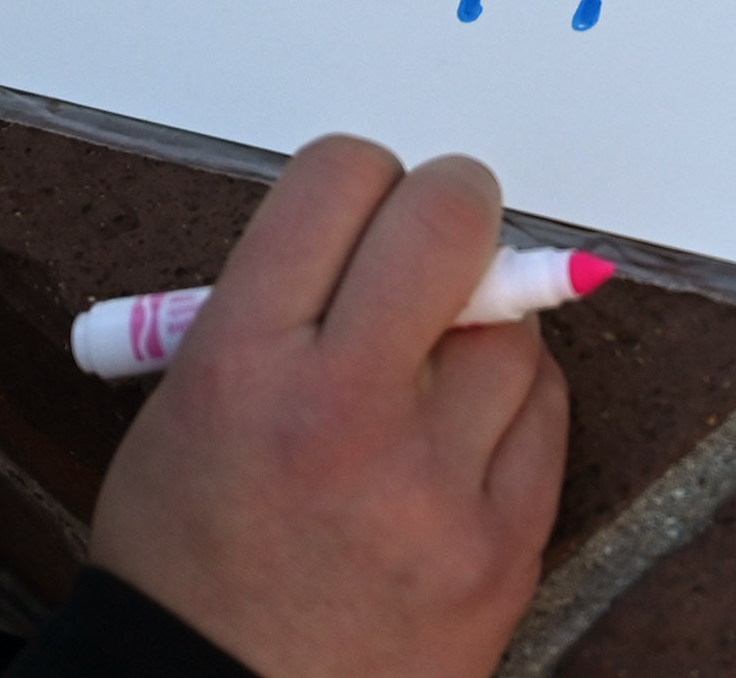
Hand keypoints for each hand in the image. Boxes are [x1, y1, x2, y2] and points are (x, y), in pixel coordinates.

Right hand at [90, 136, 568, 677]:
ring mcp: (436, 486)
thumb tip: (385, 219)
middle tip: (438, 233)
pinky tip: (464, 435)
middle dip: (448, 205)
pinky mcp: (506, 543)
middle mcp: (343, 416)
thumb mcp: (187, 409)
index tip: (368, 201)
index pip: (339, 181)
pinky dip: (515, 402)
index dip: (361, 175)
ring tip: (431, 371)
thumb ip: (281, 305)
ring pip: (516, 317)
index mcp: (242, 367)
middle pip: (450, 219)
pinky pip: (548, 408)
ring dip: (485, 321)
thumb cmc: (195, 559)